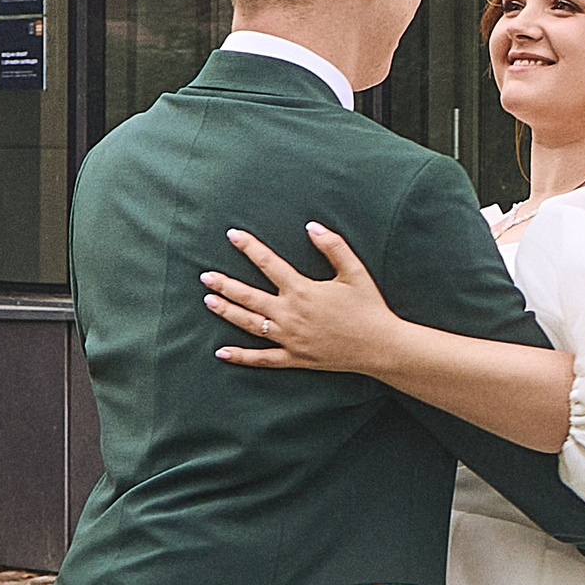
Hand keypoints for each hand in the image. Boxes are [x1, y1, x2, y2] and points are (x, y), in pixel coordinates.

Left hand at [202, 224, 402, 372]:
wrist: (379, 346)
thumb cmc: (368, 307)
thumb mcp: (354, 271)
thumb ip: (333, 246)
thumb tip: (312, 226)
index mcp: (302, 290)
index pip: (268, 264)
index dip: (249, 247)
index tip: (233, 235)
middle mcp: (290, 314)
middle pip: (249, 296)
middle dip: (225, 284)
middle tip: (206, 276)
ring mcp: (289, 338)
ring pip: (250, 324)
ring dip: (227, 312)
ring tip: (209, 301)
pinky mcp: (294, 357)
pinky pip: (262, 358)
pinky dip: (241, 356)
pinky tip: (222, 352)